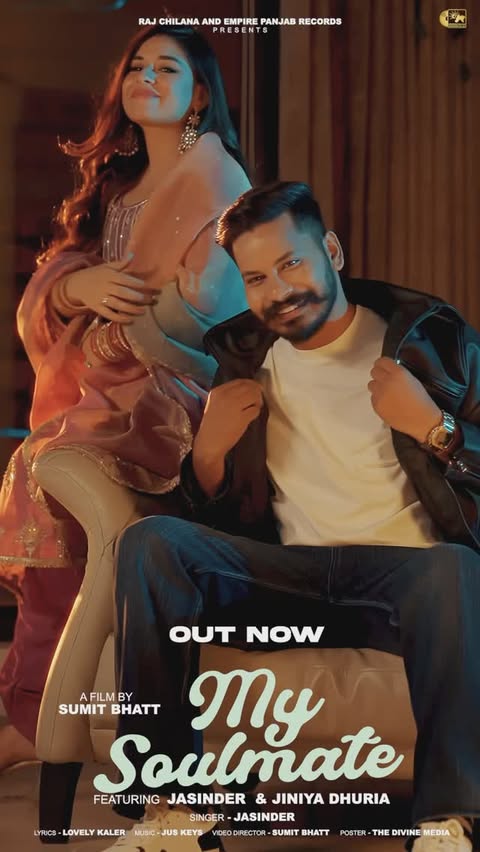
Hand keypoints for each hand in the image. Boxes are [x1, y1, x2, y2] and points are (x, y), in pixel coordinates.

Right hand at [65, 255, 156, 322]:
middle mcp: (105, 287)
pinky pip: (110, 315)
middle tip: (148, 300)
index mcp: (109, 275)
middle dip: (135, 296)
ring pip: (117, 305)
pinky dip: (120, 319)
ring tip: (144, 311)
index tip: (144, 285)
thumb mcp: (107, 267)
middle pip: (122, 292)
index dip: (134, 282)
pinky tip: (131, 320)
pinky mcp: (97, 308)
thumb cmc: (97, 274)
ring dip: (131, 309)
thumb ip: (121, 263)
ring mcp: (101, 298)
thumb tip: (133, 254)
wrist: (77, 284)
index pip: (123, 278)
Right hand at [192, 380, 263, 495]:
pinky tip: (250, 417)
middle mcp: (225, 396)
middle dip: (256, 392)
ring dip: (258, 402)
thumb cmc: (212, 426)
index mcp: (217, 392)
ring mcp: (234, 406)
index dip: (250, 384)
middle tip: (258, 400)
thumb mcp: (214, 404)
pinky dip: (256, 412)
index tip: (255, 389)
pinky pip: (255, 410)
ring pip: (254, 396)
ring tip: (254, 408)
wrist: (209, 444)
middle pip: (249, 387)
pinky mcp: (242, 418)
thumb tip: (248, 388)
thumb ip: (228, 395)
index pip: (239, 381)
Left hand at [368, 357, 441, 442]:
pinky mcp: (377, 406)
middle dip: (379, 375)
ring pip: (371, 385)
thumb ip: (398, 373)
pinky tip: (389, 404)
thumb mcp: (412, 380)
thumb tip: (387, 371)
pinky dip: (378, 399)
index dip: (382, 364)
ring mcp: (380, 394)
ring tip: (387, 394)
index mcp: (398, 373)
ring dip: (377, 387)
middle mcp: (387, 381)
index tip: (383, 367)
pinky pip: (373, 398)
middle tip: (385, 381)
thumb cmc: (421, 400)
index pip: (381, 361)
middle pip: (374, 372)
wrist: (422, 420)